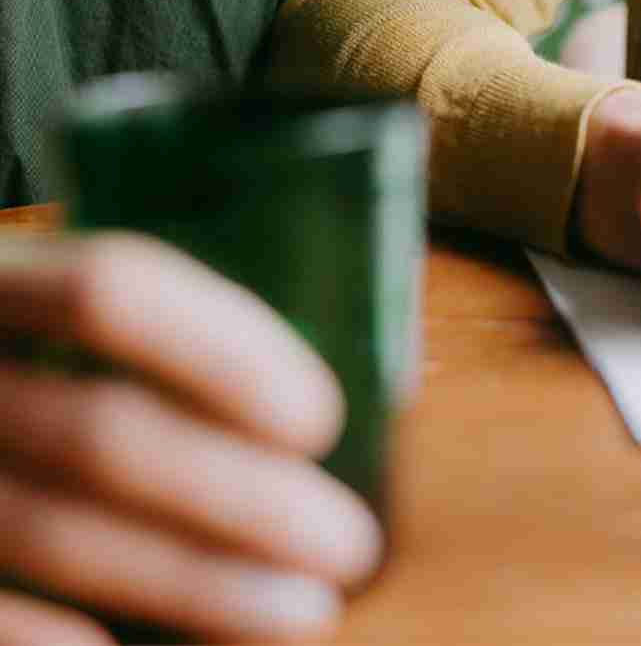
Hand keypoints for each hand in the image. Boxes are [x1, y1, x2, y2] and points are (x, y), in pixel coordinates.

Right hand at [0, 234, 381, 645]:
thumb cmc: (30, 372)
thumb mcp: (50, 321)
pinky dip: (56, 644)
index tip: (320, 421)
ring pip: (54, 533)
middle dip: (241, 498)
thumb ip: (152, 342)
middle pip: (101, 433)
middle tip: (349, 547)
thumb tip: (304, 425)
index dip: (223, 351)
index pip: (110, 289)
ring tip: (303, 615)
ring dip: (192, 584)